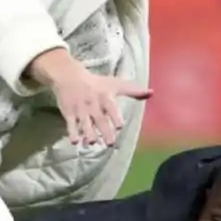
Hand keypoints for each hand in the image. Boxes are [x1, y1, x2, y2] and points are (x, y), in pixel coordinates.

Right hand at [27, 50, 151, 146]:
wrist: (70, 76)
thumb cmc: (97, 83)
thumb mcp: (115, 84)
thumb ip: (133, 91)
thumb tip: (152, 92)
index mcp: (105, 97)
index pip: (111, 108)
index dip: (115, 117)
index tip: (119, 127)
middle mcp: (93, 104)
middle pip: (99, 119)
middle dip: (104, 131)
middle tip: (110, 143)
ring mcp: (81, 109)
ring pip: (85, 123)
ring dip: (88, 134)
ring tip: (92, 143)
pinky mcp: (69, 112)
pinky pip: (70, 124)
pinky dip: (72, 132)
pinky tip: (75, 142)